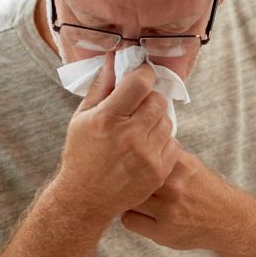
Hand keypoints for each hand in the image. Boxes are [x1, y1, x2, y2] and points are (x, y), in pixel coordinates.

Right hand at [52, 52, 180, 222]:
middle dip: (150, 100)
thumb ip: (102, 86)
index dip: (144, 74)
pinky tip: (147, 147)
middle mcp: (129, 135)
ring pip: (167, 121)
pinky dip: (163, 142)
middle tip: (139, 108)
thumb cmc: (82, 154)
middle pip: (158, 101)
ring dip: (157, 121)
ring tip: (140, 130)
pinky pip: (174, 143)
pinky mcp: (158, 171)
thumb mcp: (82, 117)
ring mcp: (146, 155)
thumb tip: (115, 58)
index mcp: (107, 118)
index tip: (142, 76)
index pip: (140, 83)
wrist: (86, 198)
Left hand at [120, 150, 239, 251]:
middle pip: (131, 177)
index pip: (141, 155)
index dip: (131, 159)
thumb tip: (137, 145)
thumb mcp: (191, 165)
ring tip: (137, 199)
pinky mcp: (163, 232)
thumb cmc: (205, 190)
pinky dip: (132, 217)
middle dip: (127, 180)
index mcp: (180, 165)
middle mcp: (175, 186)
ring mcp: (169, 211)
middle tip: (126, 182)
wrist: (227, 219)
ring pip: (128, 199)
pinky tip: (143, 215)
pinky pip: (129, 220)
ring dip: (128, 199)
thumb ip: (166, 157)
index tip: (126, 162)